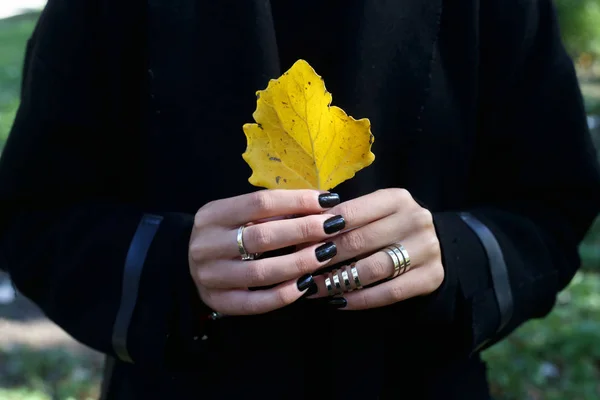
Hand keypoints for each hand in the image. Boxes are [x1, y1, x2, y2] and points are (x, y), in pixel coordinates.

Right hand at [189, 190, 344, 314]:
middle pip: (262, 236)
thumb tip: (319, 204)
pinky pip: (256, 303)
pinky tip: (306, 283)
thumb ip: (269, 210)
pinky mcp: (219, 302)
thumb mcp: (236, 213)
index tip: (327, 201)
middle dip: (303, 230)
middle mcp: (206, 245)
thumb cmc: (225, 232)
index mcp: (212, 215)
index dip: (297, 201)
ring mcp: (210, 277)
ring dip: (299, 263)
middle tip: (333, 227)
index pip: (260, 203)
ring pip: (261, 272)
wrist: (187, 261)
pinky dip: (284, 294)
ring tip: (326, 254)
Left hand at [309, 189, 443, 309]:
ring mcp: (427, 249)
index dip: (321, 229)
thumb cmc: (392, 227)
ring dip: (338, 280)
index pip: (351, 213)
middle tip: (300, 267)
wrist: (438, 245)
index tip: (298, 243)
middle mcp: (415, 220)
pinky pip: (389, 292)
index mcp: (396, 198)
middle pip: (359, 241)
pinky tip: (338, 301)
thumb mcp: (375, 213)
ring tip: (314, 288)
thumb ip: (346, 217)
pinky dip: (360, 299)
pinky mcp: (431, 277)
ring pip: (373, 268)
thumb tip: (303, 228)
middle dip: (324, 256)